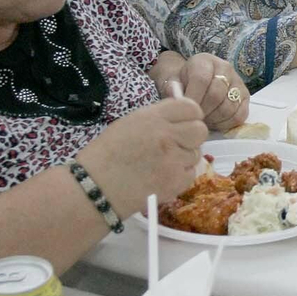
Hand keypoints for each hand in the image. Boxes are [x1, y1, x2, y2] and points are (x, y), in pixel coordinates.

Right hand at [75, 95, 208, 218]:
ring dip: (184, 158)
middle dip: (192, 136)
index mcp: (154, 118)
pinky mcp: (176, 182)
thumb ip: (158, 118)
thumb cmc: (107, 154)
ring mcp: (174, 160)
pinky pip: (191, 174)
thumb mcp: (130, 124)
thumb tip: (178, 117)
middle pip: (201, 130)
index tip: (184, 123)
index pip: (191, 107)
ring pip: (196, 154)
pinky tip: (162, 177)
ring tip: (163, 164)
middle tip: (178, 144)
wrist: (95, 187)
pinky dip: (181, 176)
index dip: (191, 115)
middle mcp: (167, 136)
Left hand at [155, 52, 249, 130]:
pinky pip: (239, 115)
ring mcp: (238, 82)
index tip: (186, 110)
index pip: (201, 79)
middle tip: (194, 118)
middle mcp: (225, 67)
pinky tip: (215, 122)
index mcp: (204, 61)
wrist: (196, 80)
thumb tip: (176, 96)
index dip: (193, 98)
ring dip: (214, 119)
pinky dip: (226, 124)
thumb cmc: (183, 82)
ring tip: (203, 120)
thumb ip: (171, 88)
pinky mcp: (245, 96)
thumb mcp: (172, 81)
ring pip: (228, 107)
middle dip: (203, 111)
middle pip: (216, 95)